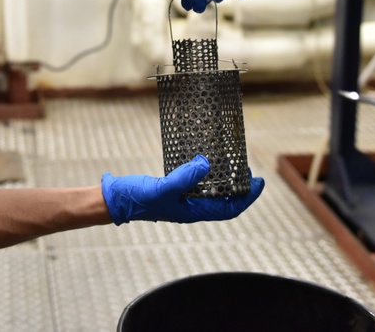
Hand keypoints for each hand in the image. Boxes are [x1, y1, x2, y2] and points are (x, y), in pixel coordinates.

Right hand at [101, 155, 263, 224]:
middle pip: (224, 201)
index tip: (259, 182)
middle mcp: (190, 208)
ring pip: (211, 193)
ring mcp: (182, 200)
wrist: (115, 200)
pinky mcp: (173, 191)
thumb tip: (207, 164)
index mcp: (192, 212)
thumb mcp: (162, 187)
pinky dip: (206, 175)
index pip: (229, 208)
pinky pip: (197, 184)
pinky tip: (204, 163)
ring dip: (224, 181)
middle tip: (248, 170)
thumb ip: (185, 177)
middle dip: (239, 188)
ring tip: (231, 165)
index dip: (247, 197)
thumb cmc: (137, 198)